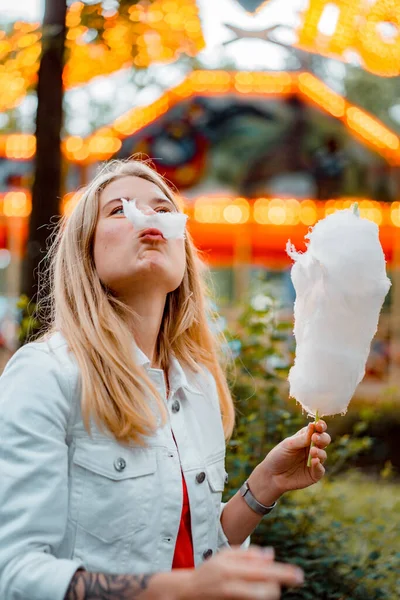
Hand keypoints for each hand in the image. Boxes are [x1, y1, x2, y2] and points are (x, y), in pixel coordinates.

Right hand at [177, 546, 303, 599]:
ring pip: (263, 598)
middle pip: (267, 589)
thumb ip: (249, 555)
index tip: (299, 575)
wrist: (188, 592)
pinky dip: (259, 596)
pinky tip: (256, 590)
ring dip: (268, 592)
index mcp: (232, 568)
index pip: (264, 571)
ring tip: (265, 586)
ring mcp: (233, 599)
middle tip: (276, 581)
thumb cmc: (210, 571)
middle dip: (275, 585)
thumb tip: (272, 555)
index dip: (283, 573)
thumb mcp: (226, 556)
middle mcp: (233, 585)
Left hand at [252, 420, 330, 498]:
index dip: (321, 426)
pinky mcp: (314, 474)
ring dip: (320, 452)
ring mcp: (314, 461)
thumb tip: (313, 425)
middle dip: (322, 438)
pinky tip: (314, 462)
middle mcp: (312, 448)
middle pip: (325, 440)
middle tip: (315, 438)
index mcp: (306, 437)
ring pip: (323, 454)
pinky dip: (318, 465)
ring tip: (312, 452)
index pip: (317, 429)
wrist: (272, 475)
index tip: (319, 425)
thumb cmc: (279, 456)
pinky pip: (320, 469)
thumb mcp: (288, 445)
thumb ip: (301, 438)